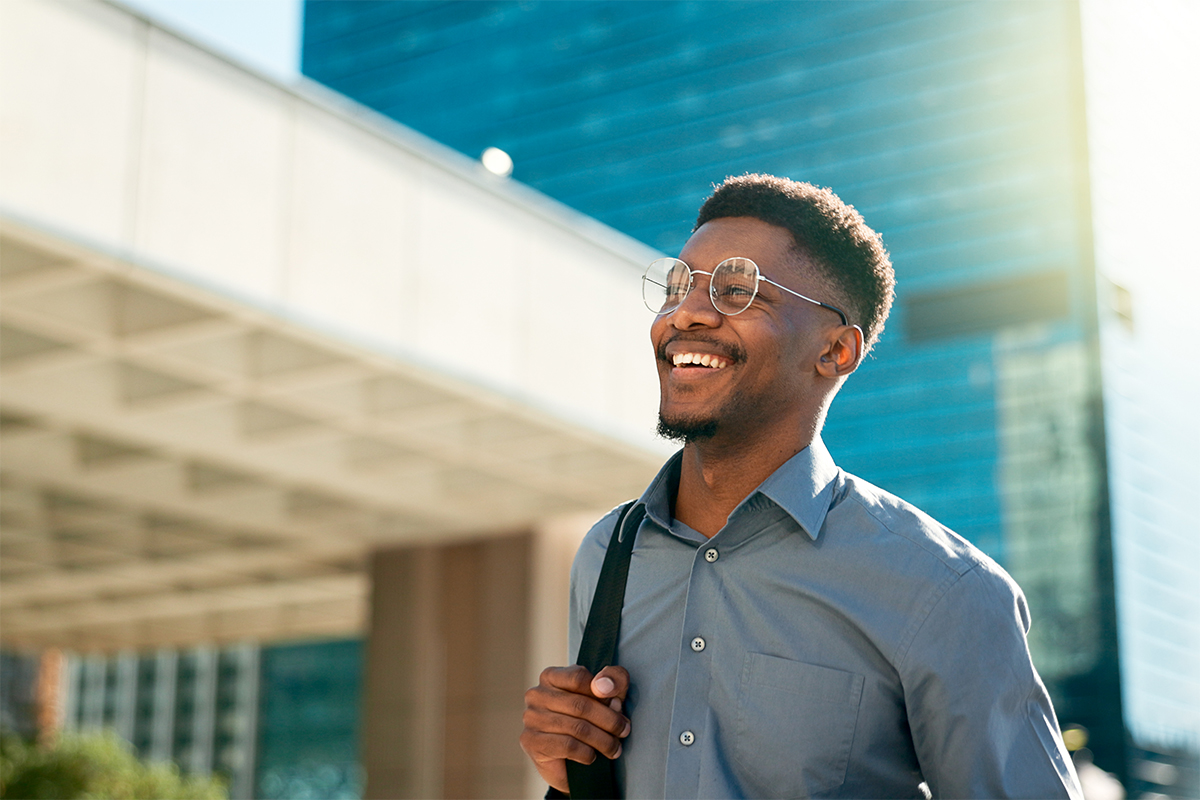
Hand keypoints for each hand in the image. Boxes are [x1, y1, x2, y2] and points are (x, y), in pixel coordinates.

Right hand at [520, 665, 630, 792]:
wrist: (568, 763)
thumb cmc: (589, 721)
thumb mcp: (608, 694)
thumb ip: (613, 679)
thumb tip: (603, 687)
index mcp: (551, 676)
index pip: (579, 677)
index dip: (603, 692)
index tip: (619, 706)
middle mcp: (536, 694)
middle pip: (580, 704)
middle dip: (609, 720)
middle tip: (624, 730)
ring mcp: (531, 718)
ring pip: (577, 727)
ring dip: (603, 740)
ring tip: (614, 748)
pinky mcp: (531, 741)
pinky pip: (568, 746)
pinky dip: (587, 753)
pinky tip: (592, 756)